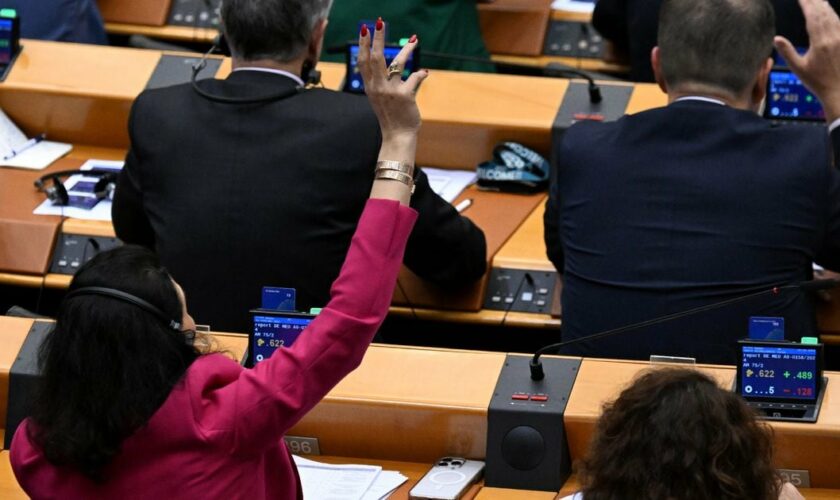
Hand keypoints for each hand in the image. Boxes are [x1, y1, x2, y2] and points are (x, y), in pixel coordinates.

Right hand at [357, 19, 428, 143]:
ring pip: (397, 63)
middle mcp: (378, 87)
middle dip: (377, 38)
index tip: (364, 29)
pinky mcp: (405, 95)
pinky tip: (425, 72)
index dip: (363, 44)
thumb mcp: (380, 98)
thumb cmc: (391, 116)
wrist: (397, 135)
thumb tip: (392, 67)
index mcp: (370, 87)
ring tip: (414, 40)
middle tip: (380, 23)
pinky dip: (421, 73)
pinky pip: (415, 78)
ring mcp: (391, 91)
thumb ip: (383, 82)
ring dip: (406, 49)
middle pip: (376, 57)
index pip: (363, 61)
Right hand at [774, 0, 839, 122]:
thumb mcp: (799, 69)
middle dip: (815, 2)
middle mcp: (833, 36)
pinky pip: (839, 23)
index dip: (806, 4)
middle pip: (823, 13)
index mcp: (820, 42)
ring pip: (833, 16)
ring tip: (818, 0)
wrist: (839, 90)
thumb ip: (787, 52)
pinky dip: (832, 15)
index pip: (812, 17)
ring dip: (824, 6)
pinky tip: (829, 13)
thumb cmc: (818, 82)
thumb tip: (776, 39)